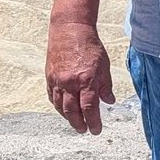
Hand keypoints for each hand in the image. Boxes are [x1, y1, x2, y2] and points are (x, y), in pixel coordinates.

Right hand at [46, 19, 115, 133]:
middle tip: (84, 130)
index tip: (96, 130)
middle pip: (72, 111)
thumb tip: (109, 101)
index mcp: (86, 80)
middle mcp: (70, 83)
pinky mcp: (49, 76)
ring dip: (67, 117)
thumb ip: (106, 86)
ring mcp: (57, 80)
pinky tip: (62, 109)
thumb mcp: (104, 66)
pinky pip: (52, 96)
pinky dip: (57, 105)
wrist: (70, 30)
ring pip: (60, 106)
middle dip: (78, 123)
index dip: (93, 122)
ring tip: (74, 121)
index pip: (89, 108)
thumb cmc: (89, 46)